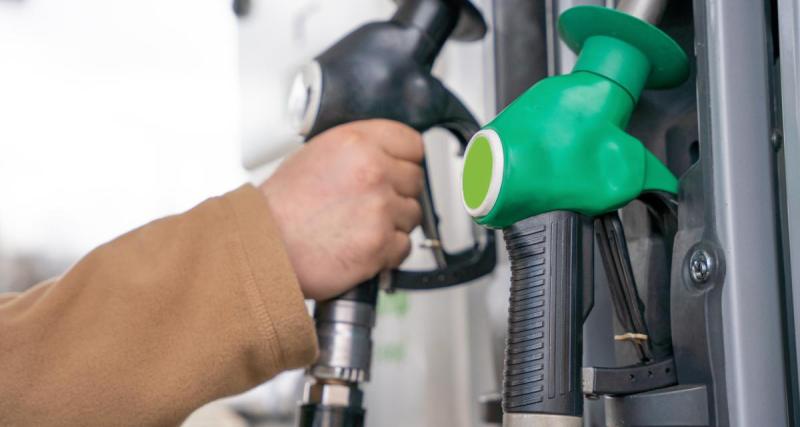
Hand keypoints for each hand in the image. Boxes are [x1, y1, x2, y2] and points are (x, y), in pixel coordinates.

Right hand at [260, 120, 424, 300]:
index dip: (406, 160)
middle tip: (371, 205)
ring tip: (360, 227)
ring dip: (393, 224)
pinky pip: (405, 246)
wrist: (264, 247)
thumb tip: (388, 156)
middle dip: (398, 194)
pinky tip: (361, 246)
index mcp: (356, 143)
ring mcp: (379, 208)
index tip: (399, 170)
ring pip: (413, 214)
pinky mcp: (380, 243)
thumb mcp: (316, 155)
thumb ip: (357, 150)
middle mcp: (372, 171)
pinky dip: (387, 252)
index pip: (412, 143)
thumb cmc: (281, 207)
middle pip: (416, 180)